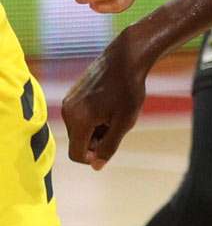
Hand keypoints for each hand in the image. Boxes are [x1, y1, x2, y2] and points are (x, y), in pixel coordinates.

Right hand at [61, 30, 147, 170]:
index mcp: (79, 120)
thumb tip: (96, 166)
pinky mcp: (72, 94)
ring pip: (79, 129)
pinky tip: (109, 104)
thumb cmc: (129, 90)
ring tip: (115, 113)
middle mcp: (68, 112)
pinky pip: (79, 116)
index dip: (93, 158)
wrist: (126, 58)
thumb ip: (109, 146)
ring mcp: (68, 101)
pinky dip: (93, 117)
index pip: (76, 154)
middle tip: (118, 124)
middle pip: (78, 142)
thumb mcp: (125, 122)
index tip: (111, 147)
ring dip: (96, 129)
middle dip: (96, 140)